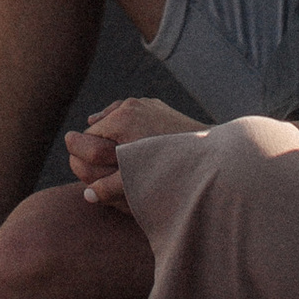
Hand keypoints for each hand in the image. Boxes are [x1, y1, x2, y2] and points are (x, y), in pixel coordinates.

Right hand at [65, 98, 205, 204]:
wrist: (213, 155)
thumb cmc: (172, 170)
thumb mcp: (137, 181)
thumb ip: (108, 187)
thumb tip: (87, 195)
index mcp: (121, 120)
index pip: (87, 139)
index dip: (85, 159)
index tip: (90, 173)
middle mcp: (130, 105)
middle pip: (99, 128)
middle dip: (98, 147)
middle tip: (100, 169)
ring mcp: (144, 103)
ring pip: (115, 120)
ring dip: (111, 137)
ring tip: (112, 158)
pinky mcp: (157, 106)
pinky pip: (131, 114)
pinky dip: (125, 126)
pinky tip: (124, 139)